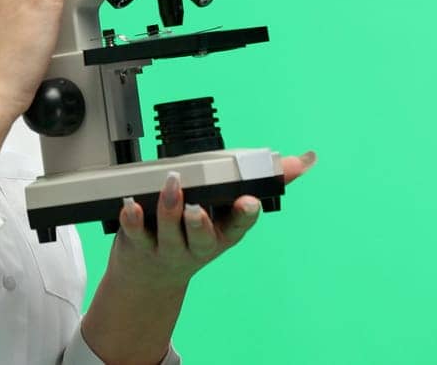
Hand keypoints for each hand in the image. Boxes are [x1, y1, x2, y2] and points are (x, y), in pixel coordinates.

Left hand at [104, 149, 317, 290]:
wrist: (152, 276)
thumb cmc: (194, 234)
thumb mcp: (228, 211)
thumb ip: (262, 181)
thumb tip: (304, 160)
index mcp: (223, 233)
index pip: (239, 225)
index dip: (244, 214)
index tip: (249, 201)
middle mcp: (197, 244)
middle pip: (202, 235)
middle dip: (200, 222)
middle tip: (197, 206)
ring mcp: (167, 246)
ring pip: (168, 231)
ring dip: (169, 210)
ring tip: (170, 188)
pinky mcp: (138, 244)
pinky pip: (135, 232)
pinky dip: (133, 218)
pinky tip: (132, 204)